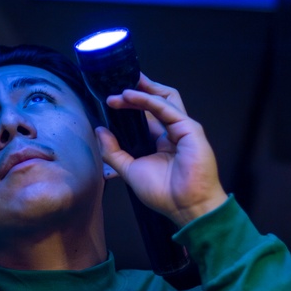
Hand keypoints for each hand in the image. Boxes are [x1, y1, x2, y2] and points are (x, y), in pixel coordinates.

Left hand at [96, 74, 227, 227]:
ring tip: (120, 87)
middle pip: (157, 101)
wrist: (185, 207)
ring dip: (142, 90)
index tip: (110, 101)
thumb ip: (114, 151)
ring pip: (163, 99)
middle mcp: (173, 131)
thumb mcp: (130, 170)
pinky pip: (166, 108)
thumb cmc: (163, 193)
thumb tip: (99, 130)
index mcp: (162, 141)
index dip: (130, 105)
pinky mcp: (190, 128)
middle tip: (115, 83)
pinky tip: (129, 96)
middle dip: (138, 90)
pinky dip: (146, 100)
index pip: (147, 115)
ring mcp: (183, 128)